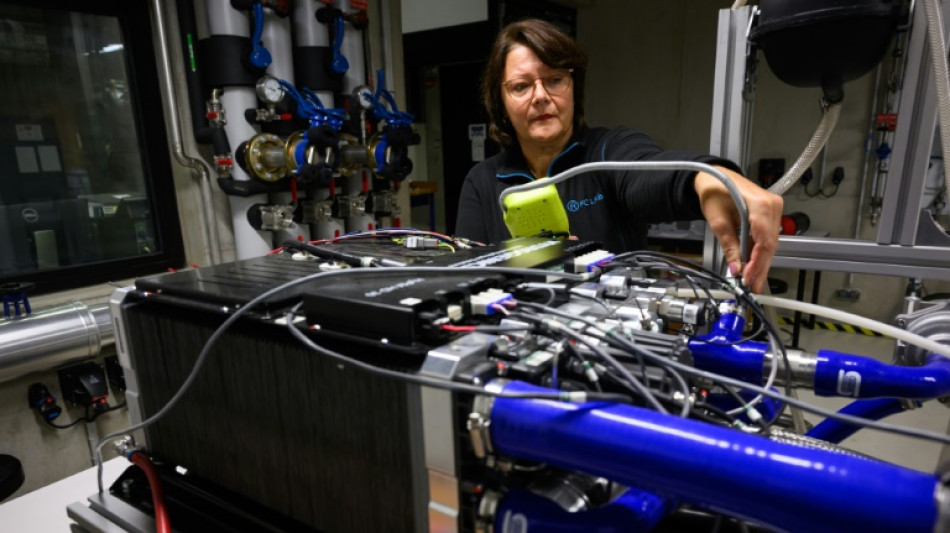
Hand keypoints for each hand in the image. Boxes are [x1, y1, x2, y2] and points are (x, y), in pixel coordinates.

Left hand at [694, 166, 782, 292]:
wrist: (714, 176)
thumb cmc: (715, 191)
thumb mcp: (718, 221)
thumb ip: (729, 246)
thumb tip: (735, 269)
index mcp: (760, 204)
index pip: (764, 241)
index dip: (757, 263)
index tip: (749, 277)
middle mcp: (772, 205)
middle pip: (770, 244)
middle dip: (760, 267)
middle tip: (752, 285)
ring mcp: (774, 208)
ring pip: (771, 242)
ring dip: (761, 261)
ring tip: (752, 279)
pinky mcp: (770, 212)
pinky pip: (768, 236)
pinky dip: (760, 251)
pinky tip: (754, 264)